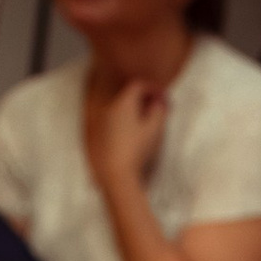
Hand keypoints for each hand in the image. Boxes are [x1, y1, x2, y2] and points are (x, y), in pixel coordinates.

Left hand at [84, 71, 168, 193]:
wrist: (115, 175)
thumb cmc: (137, 150)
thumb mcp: (154, 130)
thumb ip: (159, 111)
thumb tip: (160, 102)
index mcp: (123, 103)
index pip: (138, 85)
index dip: (152, 88)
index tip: (163, 97)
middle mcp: (109, 108)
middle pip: (127, 96)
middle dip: (143, 99)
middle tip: (157, 109)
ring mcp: (101, 122)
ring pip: (119, 110)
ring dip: (133, 112)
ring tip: (145, 124)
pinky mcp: (97, 137)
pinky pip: (112, 123)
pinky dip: (123, 123)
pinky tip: (131, 137)